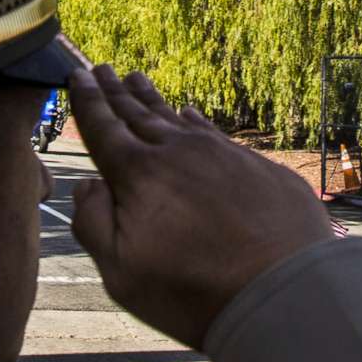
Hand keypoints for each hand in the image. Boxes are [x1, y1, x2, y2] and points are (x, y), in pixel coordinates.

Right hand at [67, 64, 335, 350]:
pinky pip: (216, 132)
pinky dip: (196, 120)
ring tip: (136, 78)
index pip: (105, 129)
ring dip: (152, 99)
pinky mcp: (257, 165)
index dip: (88, 102)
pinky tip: (189, 113)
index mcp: (139, 175)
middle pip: (139, 116)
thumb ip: (93, 224)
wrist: (283, 292)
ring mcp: (221, 154)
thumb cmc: (194, 292)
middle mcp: (179, 152)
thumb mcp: (122, 273)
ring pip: (177, 118)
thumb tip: (87, 184)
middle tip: (101, 69)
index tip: (78, 75)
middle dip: (116, 92)